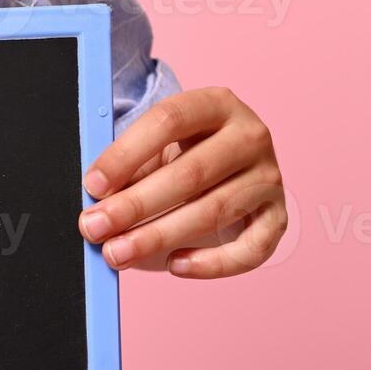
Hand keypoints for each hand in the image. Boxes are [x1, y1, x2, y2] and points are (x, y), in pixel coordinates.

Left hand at [78, 87, 285, 278]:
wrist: (224, 168)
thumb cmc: (176, 155)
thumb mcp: (152, 148)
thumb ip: (125, 169)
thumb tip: (94, 205)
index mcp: (214, 104)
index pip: (168, 120)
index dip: (126, 154)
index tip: (92, 185)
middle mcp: (250, 135)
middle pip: (190, 173)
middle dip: (135, 205)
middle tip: (94, 228)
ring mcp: (269, 176)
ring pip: (214, 211)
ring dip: (159, 237)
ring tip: (117, 253)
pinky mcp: (278, 215)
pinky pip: (252, 248)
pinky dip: (213, 263)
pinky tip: (175, 265)